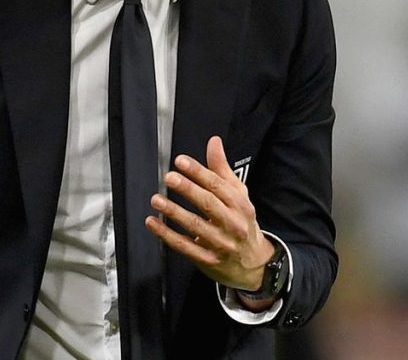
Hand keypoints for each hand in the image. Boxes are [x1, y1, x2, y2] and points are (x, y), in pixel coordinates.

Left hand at [145, 135, 274, 291]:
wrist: (254, 264)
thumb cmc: (242, 223)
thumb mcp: (239, 195)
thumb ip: (222, 169)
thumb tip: (213, 142)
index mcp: (240, 205)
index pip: (218, 185)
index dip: (199, 172)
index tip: (181, 161)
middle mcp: (231, 224)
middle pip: (208, 204)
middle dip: (188, 189)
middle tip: (169, 177)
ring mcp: (220, 243)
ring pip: (195, 226)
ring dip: (174, 212)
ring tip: (157, 199)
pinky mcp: (207, 259)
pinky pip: (184, 246)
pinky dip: (167, 234)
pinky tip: (153, 223)